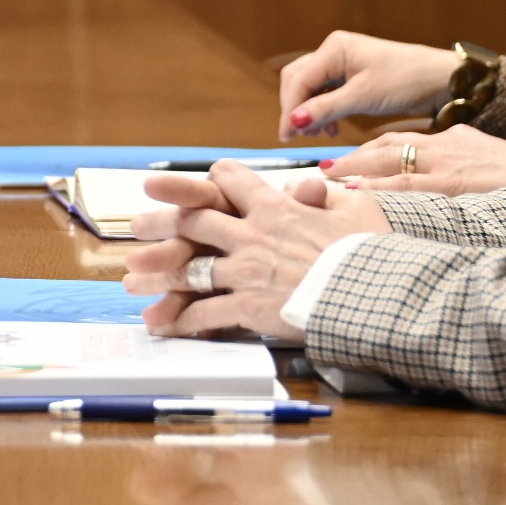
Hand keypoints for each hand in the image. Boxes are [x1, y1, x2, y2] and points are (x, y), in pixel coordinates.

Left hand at [123, 162, 388, 339]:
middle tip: (138, 225)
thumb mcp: (355, 210)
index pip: (231, 181)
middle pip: (194, 221)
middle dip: (162, 222)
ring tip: (132, 280)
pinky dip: (179, 320)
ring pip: (188, 269)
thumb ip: (328, 197)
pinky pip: (203, 312)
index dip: (212, 180)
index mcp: (275, 207)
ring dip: (158, 275)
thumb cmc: (371, 251)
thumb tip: (318, 186)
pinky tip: (163, 325)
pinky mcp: (247, 306)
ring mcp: (246, 270)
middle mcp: (252, 234)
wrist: (373, 293)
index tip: (196, 182)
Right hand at [278, 32, 461, 138]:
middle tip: (297, 136)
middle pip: (299, 81)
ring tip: (317, 134)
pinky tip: (331, 127)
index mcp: (335, 48)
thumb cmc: (407, 80)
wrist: (441, 81)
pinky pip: (326, 93)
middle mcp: (334, 52)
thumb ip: (326, 108)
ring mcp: (343, 64)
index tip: (286, 135)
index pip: (298, 79)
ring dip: (309, 112)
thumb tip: (294, 120)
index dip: (289, 108)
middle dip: (296, 109)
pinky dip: (323, 111)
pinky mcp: (352, 77)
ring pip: (311, 89)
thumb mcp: (364, 96)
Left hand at [323, 128, 505, 196]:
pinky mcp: (454, 185)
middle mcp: (445, 146)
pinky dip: (380, 188)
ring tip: (325, 179)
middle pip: (385, 146)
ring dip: (355, 170)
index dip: (367, 150)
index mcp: (451, 139)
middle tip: (320, 169)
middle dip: (351, 157)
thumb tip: (435, 167)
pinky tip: (358, 192)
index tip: (344, 160)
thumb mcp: (486, 157)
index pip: (399, 140)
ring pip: (390, 162)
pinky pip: (408, 186)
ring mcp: (448, 165)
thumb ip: (459, 157)